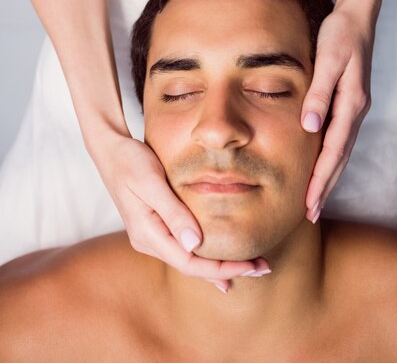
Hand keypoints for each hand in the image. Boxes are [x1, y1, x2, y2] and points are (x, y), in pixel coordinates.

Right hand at [91, 135, 269, 291]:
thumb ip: (172, 211)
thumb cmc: (130, 160)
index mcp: (147, 233)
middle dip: (227, 270)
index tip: (250, 266)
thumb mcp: (151, 180)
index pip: (189, 262)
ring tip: (251, 266)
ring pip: (189, 259)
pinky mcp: (156, 225)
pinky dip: (206, 254)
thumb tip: (194, 244)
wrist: (111, 150)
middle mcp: (148, 240)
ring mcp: (151, 235)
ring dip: (219, 264)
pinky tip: (222, 260)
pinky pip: (184, 247)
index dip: (221, 268)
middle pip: (192, 266)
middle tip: (262, 269)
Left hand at [301, 6, 374, 222]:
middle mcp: (354, 110)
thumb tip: (309, 127)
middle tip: (310, 214)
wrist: (356, 18)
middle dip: (325, 187)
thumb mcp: (328, 60)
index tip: (309, 203)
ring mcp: (353, 108)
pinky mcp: (348, 103)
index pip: (333, 150)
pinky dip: (330, 157)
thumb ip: (319, 93)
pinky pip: (339, 137)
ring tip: (314, 199)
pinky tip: (320, 165)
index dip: (321, 179)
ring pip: (340, 151)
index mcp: (350, 104)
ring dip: (328, 176)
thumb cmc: (340, 35)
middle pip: (339, 157)